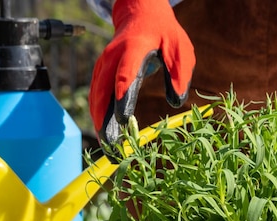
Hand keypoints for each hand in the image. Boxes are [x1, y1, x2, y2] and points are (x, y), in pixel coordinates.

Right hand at [88, 0, 194, 152]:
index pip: (125, 73)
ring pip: (97, 97)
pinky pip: (97, 98)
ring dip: (100, 123)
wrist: (142, 15)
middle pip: (103, 90)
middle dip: (105, 120)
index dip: (123, 96)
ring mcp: (104, 66)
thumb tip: (177, 100)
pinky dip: (100, 117)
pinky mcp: (102, 74)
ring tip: (109, 149)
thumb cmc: (164, 35)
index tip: (123, 119)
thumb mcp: (179, 49)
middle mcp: (112, 58)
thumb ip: (179, 72)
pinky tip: (106, 136)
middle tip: (112, 147)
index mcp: (133, 48)